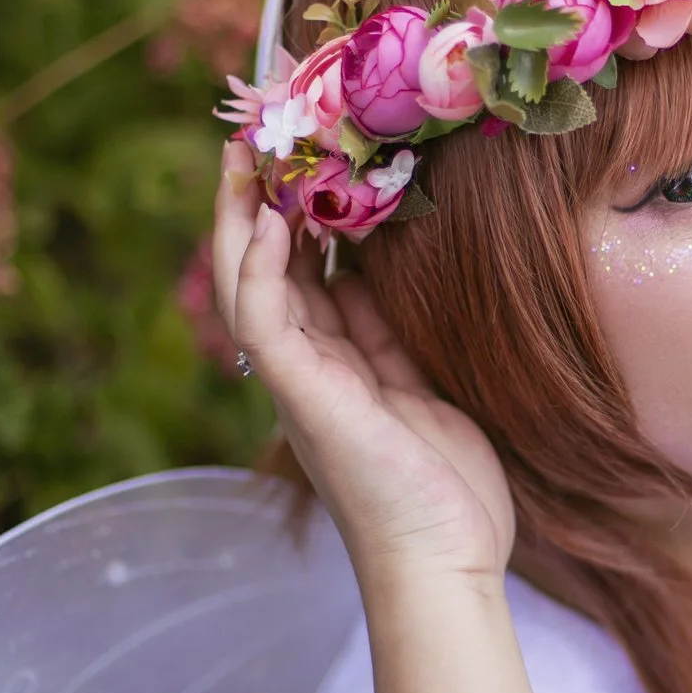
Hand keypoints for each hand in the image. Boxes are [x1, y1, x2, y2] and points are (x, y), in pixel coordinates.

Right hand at [213, 140, 515, 581]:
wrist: (446, 563)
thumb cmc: (447, 489)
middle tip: (264, 129)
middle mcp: (307, 367)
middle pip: (264, 263)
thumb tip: (388, 266)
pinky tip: (275, 218)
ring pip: (249, 281)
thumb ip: (398, 330)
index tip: (308, 149)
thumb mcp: (427, 385)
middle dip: (259, 195)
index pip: (302, 270)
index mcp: (336, 364)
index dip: (297, 208)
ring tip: (249, 150)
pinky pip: (264, 319)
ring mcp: (299, 382)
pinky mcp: (304, 397)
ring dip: (244, 214)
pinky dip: (261, 267)